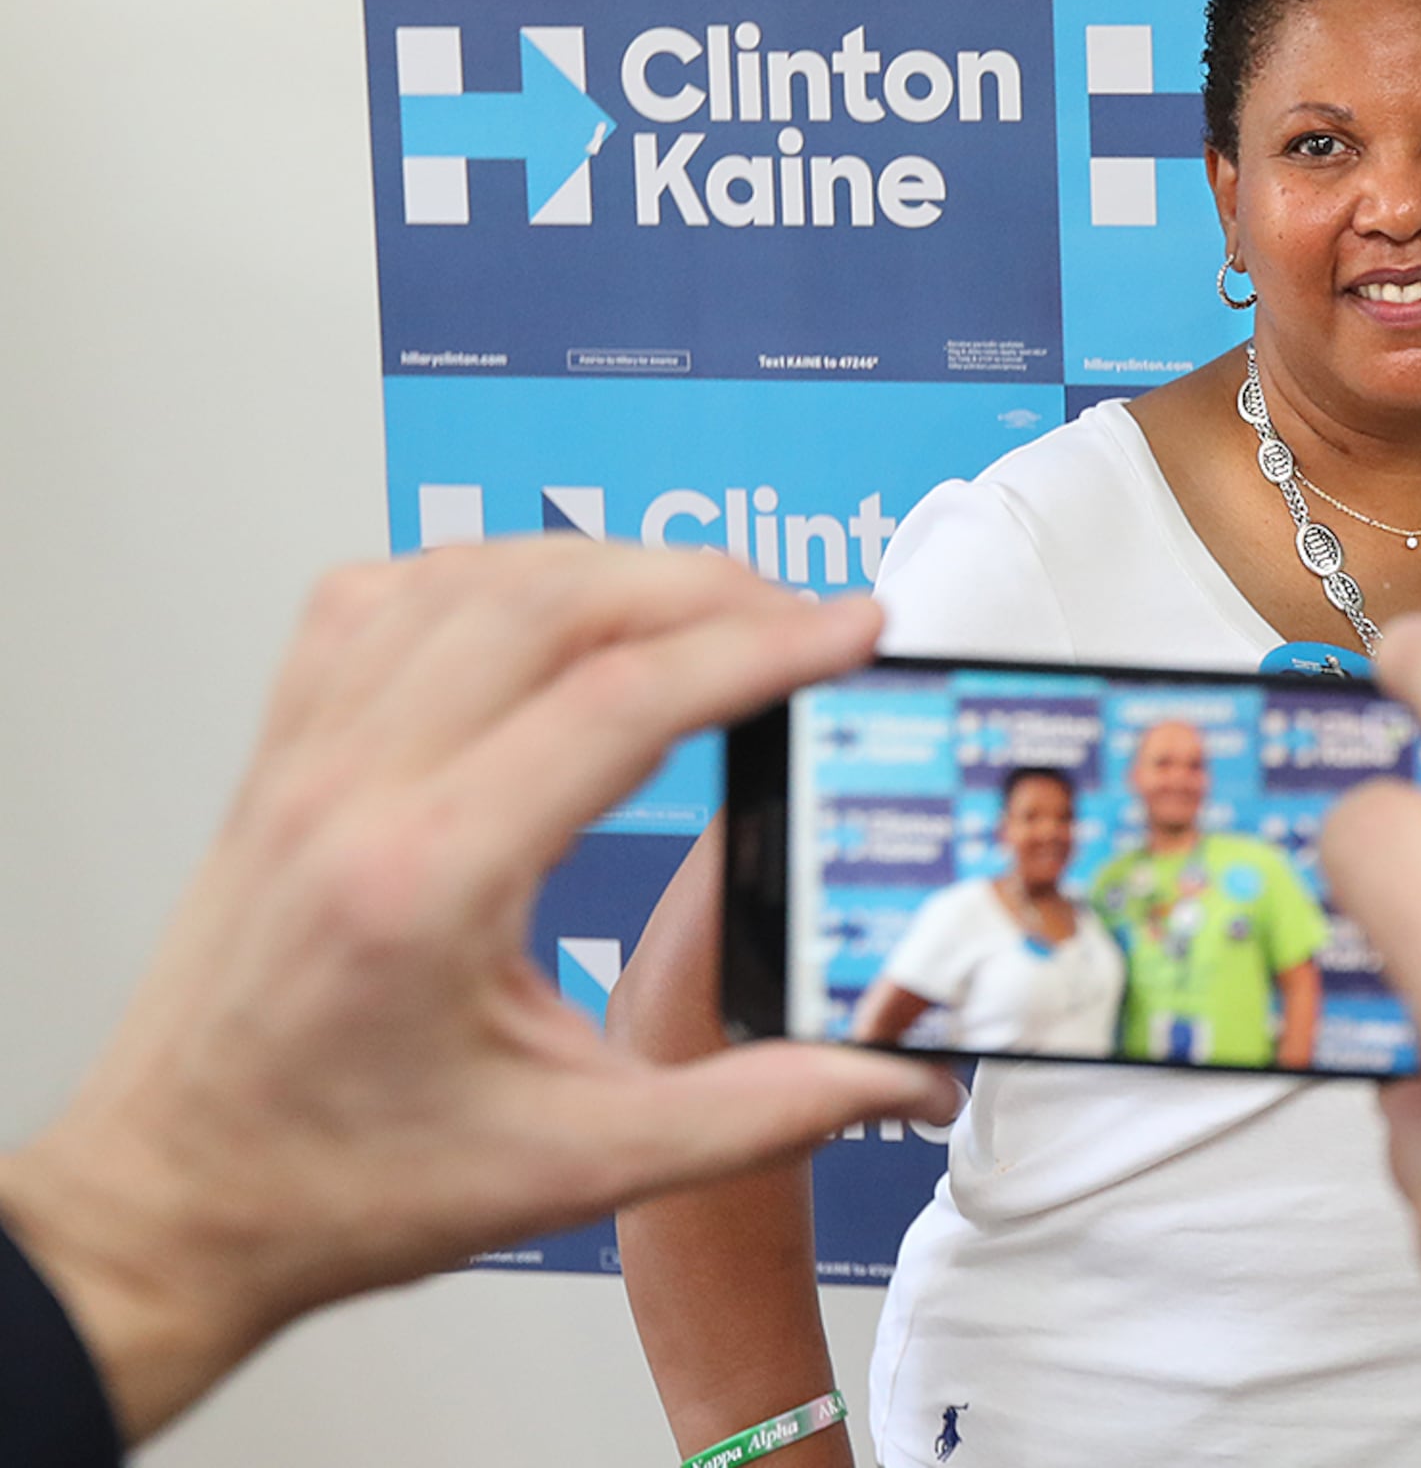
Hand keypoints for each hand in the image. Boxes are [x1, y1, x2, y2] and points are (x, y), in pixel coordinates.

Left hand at [0, 540, 957, 1441]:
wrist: (172, 1206)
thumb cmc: (336, 1186)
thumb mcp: (575, 1167)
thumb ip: (757, 1111)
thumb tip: (895, 1072)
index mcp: (425, 884)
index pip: (620, 699)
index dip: (759, 647)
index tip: (851, 632)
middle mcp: (352, 793)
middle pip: (553, 601)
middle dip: (705, 587)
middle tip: (802, 619)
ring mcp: (304, 759)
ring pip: (468, 575)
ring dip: (603, 566)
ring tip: (701, 606)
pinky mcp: (283, 752)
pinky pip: (380, 597)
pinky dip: (486, 575)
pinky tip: (546, 609)